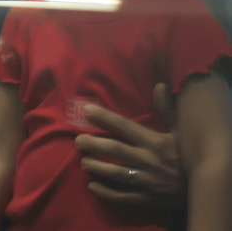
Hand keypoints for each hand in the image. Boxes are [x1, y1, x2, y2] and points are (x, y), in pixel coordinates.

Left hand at [75, 83, 185, 208]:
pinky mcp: (146, 197)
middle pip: (114, 150)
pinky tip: (92, 186)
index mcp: (154, 142)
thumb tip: (160, 86)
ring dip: (96, 167)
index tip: (87, 111)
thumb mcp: (182, 131)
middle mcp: (148, 160)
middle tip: (78, 140)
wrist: (205, 186)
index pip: (124, 126)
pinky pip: (122, 196)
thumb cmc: (188, 155)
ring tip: (83, 161)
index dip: (104, 118)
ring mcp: (146, 180)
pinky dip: (105, 192)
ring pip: (115, 173)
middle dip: (93, 144)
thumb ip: (168, 109)